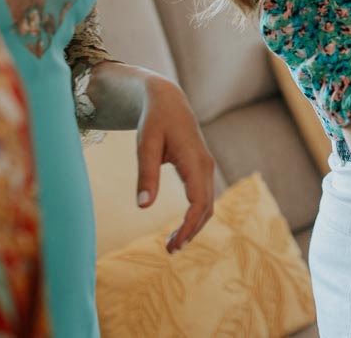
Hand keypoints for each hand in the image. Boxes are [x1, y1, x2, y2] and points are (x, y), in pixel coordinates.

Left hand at [135, 75, 216, 251]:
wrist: (167, 99)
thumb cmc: (154, 119)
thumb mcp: (145, 144)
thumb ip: (146, 174)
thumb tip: (142, 207)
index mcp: (195, 161)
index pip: (198, 203)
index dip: (187, 227)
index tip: (171, 245)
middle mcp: (206, 166)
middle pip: (206, 208)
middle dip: (191, 232)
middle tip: (169, 251)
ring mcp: (206, 167)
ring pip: (208, 204)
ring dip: (194, 226)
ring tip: (173, 244)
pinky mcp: (201, 168)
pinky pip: (203, 197)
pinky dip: (195, 215)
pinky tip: (181, 226)